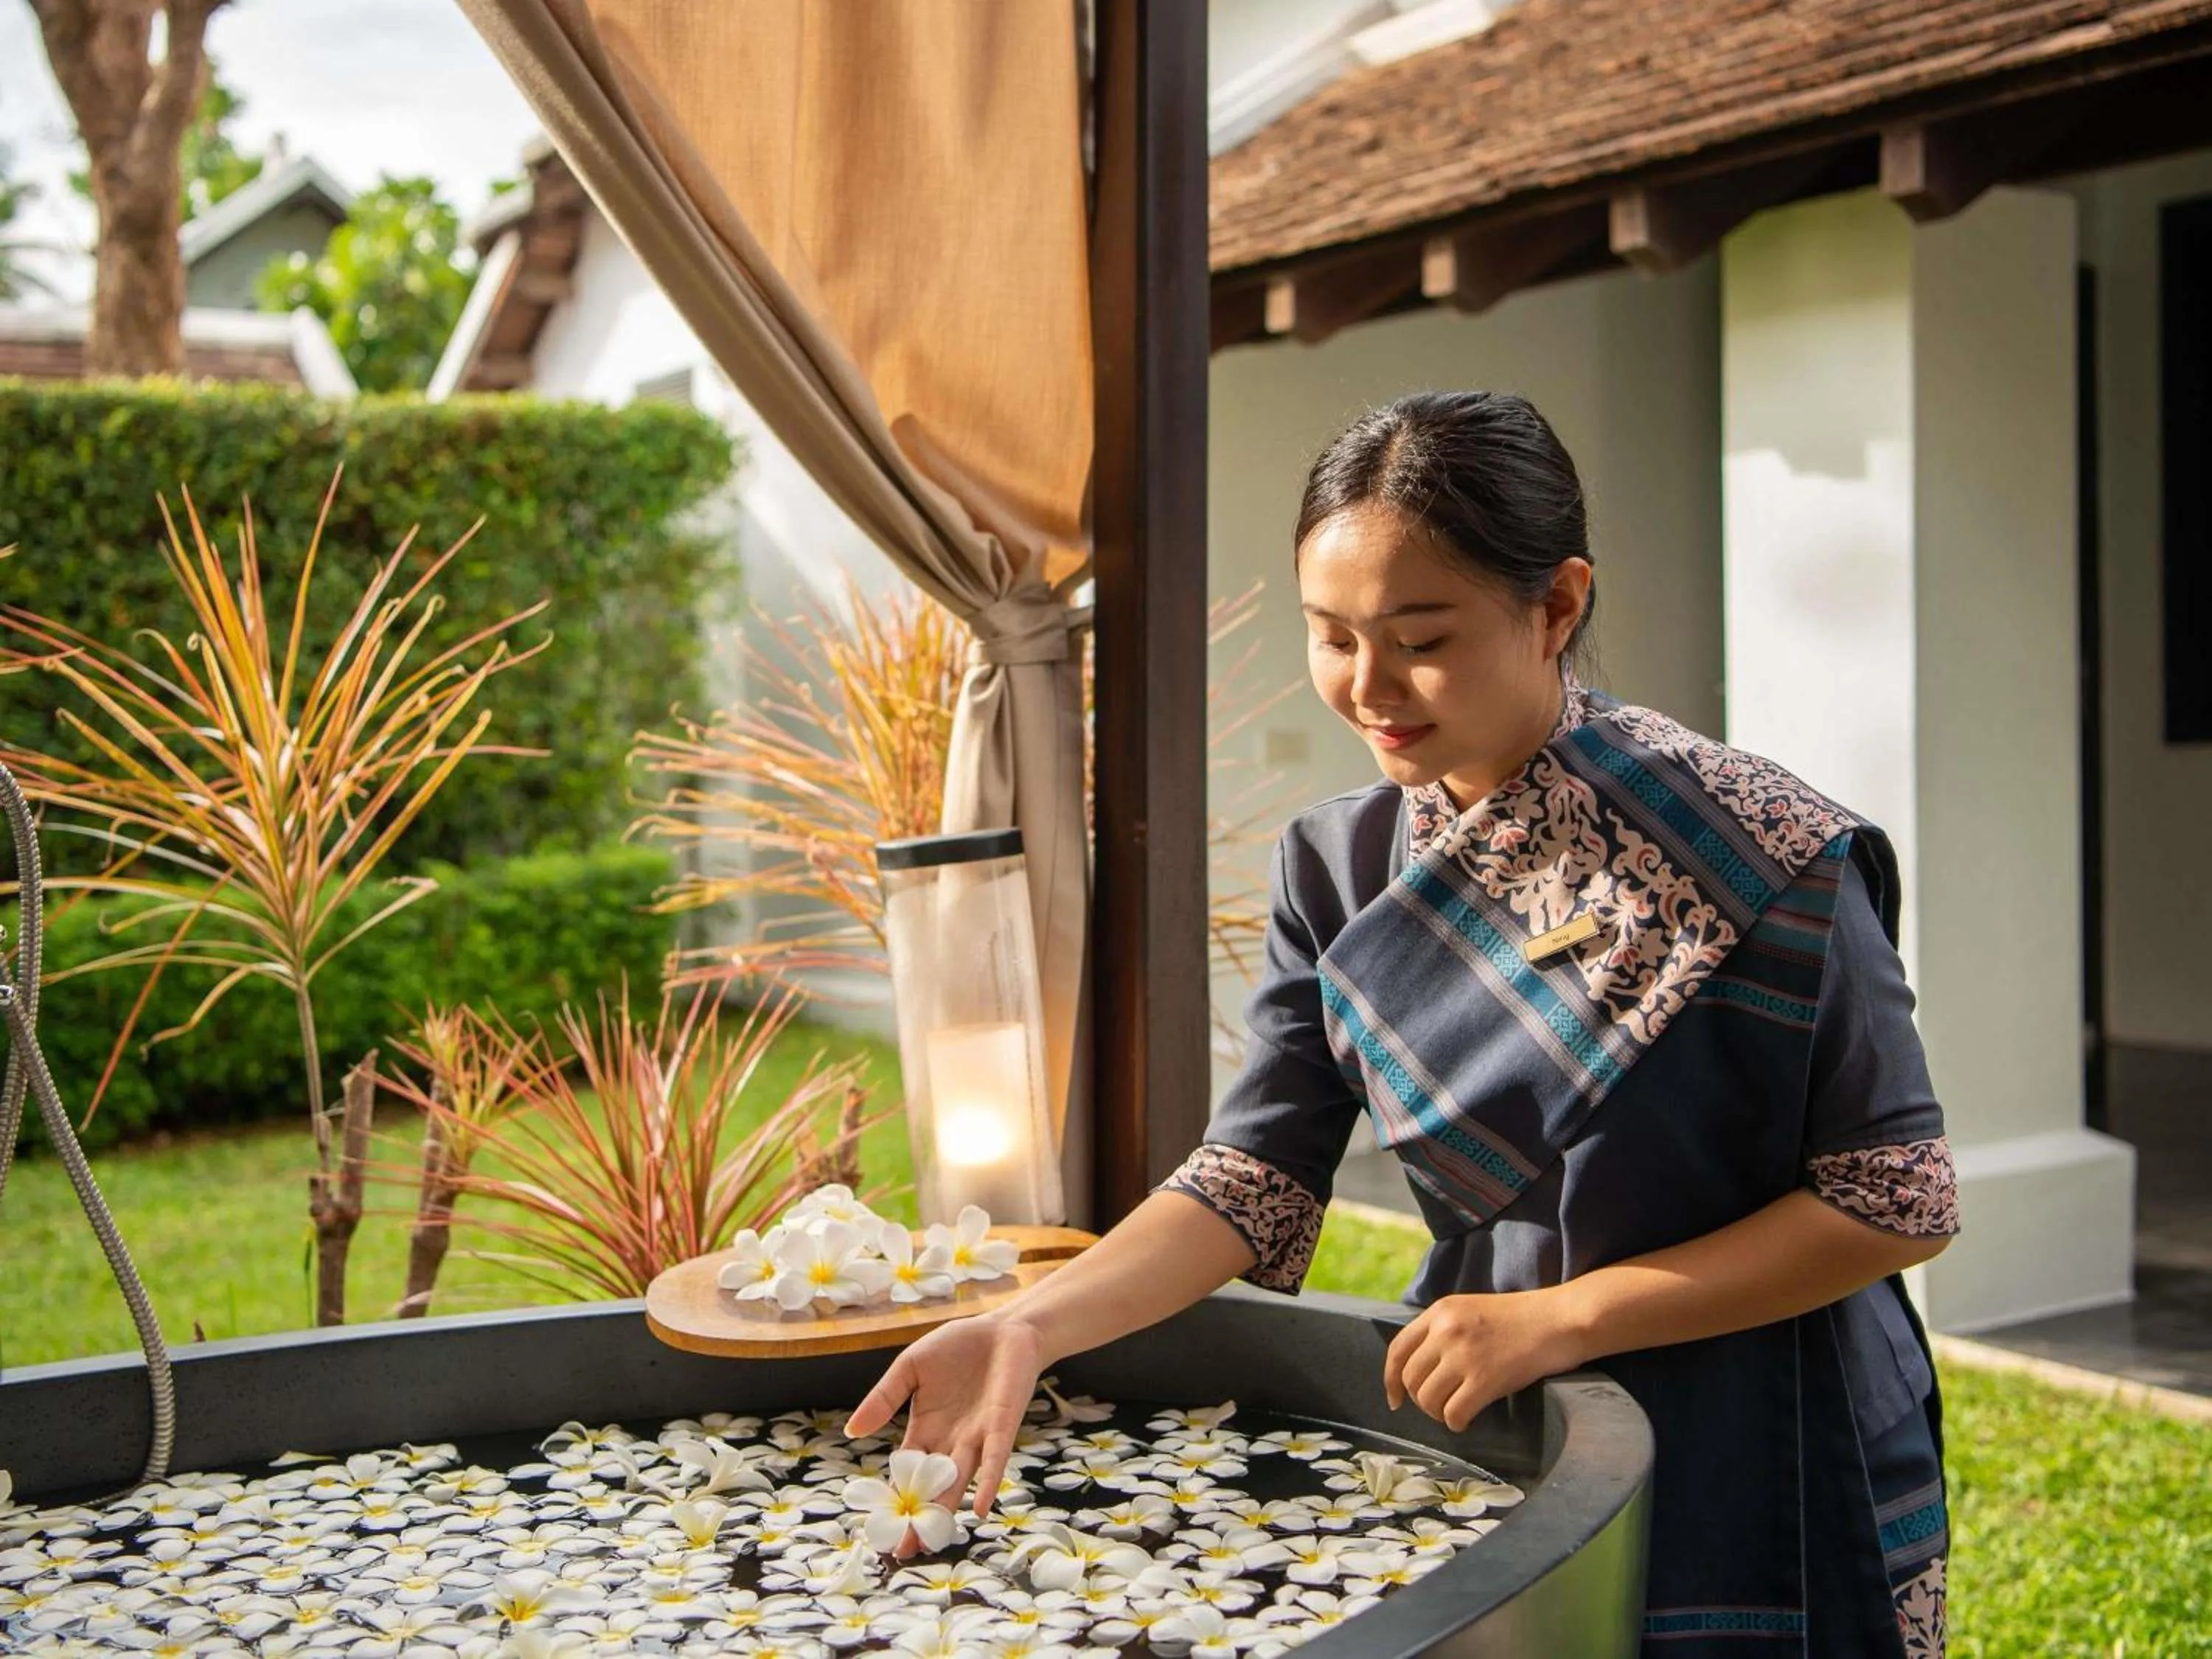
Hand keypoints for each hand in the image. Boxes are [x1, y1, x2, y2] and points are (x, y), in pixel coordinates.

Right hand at [844, 1310, 1046, 1549]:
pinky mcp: (1002, 1427)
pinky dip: (988, 1483)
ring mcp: (977, 1438)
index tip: (879, 1530)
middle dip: (918, 1519)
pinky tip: (981, 1508)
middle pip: (931, 1488)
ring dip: (947, 1510)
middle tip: (902, 1552)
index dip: (893, 1499)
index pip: (905, 1473)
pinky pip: (995, 1460)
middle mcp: (950, 1443)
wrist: (1002, 1328)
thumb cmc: (956, 1347)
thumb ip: (884, 1398)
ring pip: (958, 1482)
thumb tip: (851, 1432)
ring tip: (931, 1541)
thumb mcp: (910, 1368)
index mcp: (925, 1431)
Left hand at [1382, 1289, 1585, 1431]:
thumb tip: (1423, 1367)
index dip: (1391, 1380)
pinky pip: (1453, 1413)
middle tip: (1439, 1406)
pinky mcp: (1485, 1379)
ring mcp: (1464, 1354)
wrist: (1561, 1319)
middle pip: (1410, 1379)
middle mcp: (1445, 1330)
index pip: (1397, 1349)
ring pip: (1428, 1399)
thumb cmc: (1523, 1318)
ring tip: (1455, 1411)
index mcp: (1440, 1311)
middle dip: (1420, 1400)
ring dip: (1437, 1413)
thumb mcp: (1472, 1310)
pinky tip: (1468, 1419)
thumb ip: (1445, 1331)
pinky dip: (1456, 1422)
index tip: (1395, 1399)